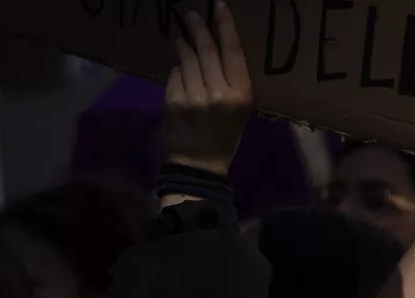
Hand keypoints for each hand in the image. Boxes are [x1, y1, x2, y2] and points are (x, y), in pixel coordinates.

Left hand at [165, 1, 251, 175]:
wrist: (200, 164)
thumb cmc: (225, 135)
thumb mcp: (240, 109)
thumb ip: (231, 80)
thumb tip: (215, 48)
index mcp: (241, 94)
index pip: (232, 51)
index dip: (225, 25)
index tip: (219, 6)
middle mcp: (219, 93)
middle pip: (207, 50)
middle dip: (198, 29)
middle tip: (191, 14)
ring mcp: (194, 97)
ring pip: (187, 59)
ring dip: (183, 47)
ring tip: (181, 40)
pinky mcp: (174, 101)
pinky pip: (174, 74)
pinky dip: (176, 71)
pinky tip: (180, 74)